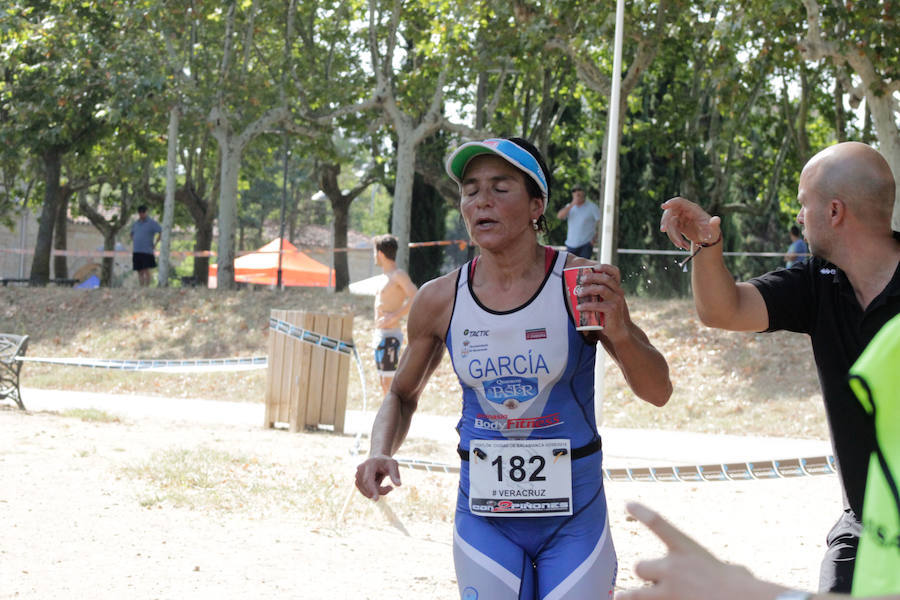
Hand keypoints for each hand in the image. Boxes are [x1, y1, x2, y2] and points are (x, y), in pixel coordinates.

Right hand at [355, 455, 400, 500]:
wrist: (378, 459)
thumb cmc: (387, 462)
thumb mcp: (393, 465)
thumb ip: (395, 475)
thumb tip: (398, 485)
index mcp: (370, 463)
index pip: (368, 479)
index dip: (372, 489)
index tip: (376, 500)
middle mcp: (360, 469)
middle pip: (368, 486)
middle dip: (380, 490)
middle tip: (391, 488)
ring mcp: (357, 475)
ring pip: (366, 491)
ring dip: (378, 492)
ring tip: (387, 486)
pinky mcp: (357, 481)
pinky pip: (365, 492)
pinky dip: (373, 492)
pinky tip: (380, 487)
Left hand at [574, 264, 629, 342]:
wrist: (618, 331)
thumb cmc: (607, 315)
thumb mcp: (604, 301)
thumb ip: (597, 294)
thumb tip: (579, 286)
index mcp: (617, 288)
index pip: (615, 272)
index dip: (605, 267)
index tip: (594, 267)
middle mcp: (618, 292)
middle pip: (606, 279)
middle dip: (592, 277)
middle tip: (581, 279)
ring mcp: (616, 300)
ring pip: (601, 289)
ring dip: (588, 290)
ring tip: (578, 293)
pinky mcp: (612, 310)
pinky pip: (597, 305)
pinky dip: (586, 306)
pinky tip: (579, 308)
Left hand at [616, 503, 774, 599]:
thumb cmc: (744, 589)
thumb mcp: (729, 571)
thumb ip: (706, 572)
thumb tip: (703, 581)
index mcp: (688, 550)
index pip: (659, 524)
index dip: (642, 513)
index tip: (628, 503)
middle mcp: (672, 568)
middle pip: (639, 567)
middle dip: (647, 575)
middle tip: (655, 580)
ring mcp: (668, 591)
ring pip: (635, 593)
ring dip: (635, 596)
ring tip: (623, 597)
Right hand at [660, 197, 721, 250]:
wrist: (708, 240)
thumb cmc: (712, 232)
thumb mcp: (714, 229)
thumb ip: (714, 224)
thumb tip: (716, 220)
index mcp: (693, 209)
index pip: (679, 202)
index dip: (671, 202)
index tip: (663, 206)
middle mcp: (685, 212)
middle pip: (670, 212)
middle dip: (665, 221)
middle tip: (663, 230)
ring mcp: (680, 219)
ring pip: (670, 224)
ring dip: (673, 236)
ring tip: (682, 245)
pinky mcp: (678, 227)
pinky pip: (672, 232)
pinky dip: (676, 240)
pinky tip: (684, 246)